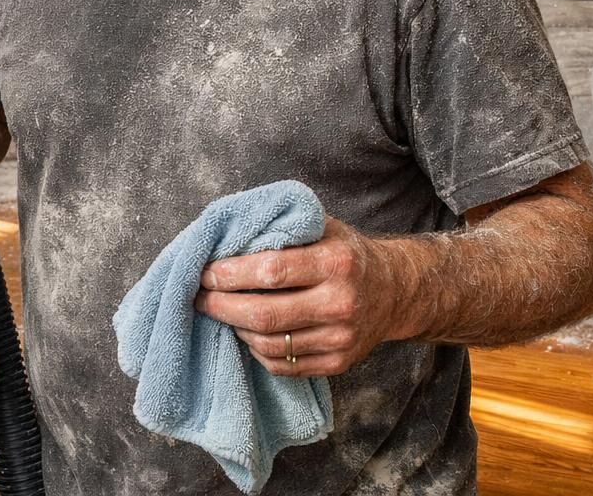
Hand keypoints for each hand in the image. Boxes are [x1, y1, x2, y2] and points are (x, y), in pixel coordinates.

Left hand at [194, 216, 407, 376]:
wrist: (393, 291)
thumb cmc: (345, 253)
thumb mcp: (322, 228)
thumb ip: (282, 229)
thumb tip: (226, 236)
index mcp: (336, 262)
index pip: (271, 271)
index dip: (230, 274)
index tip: (205, 271)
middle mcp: (341, 302)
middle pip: (265, 314)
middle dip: (221, 306)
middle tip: (198, 296)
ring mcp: (340, 338)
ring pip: (269, 344)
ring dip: (235, 328)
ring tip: (221, 311)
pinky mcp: (337, 364)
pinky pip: (282, 365)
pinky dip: (256, 350)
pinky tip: (248, 332)